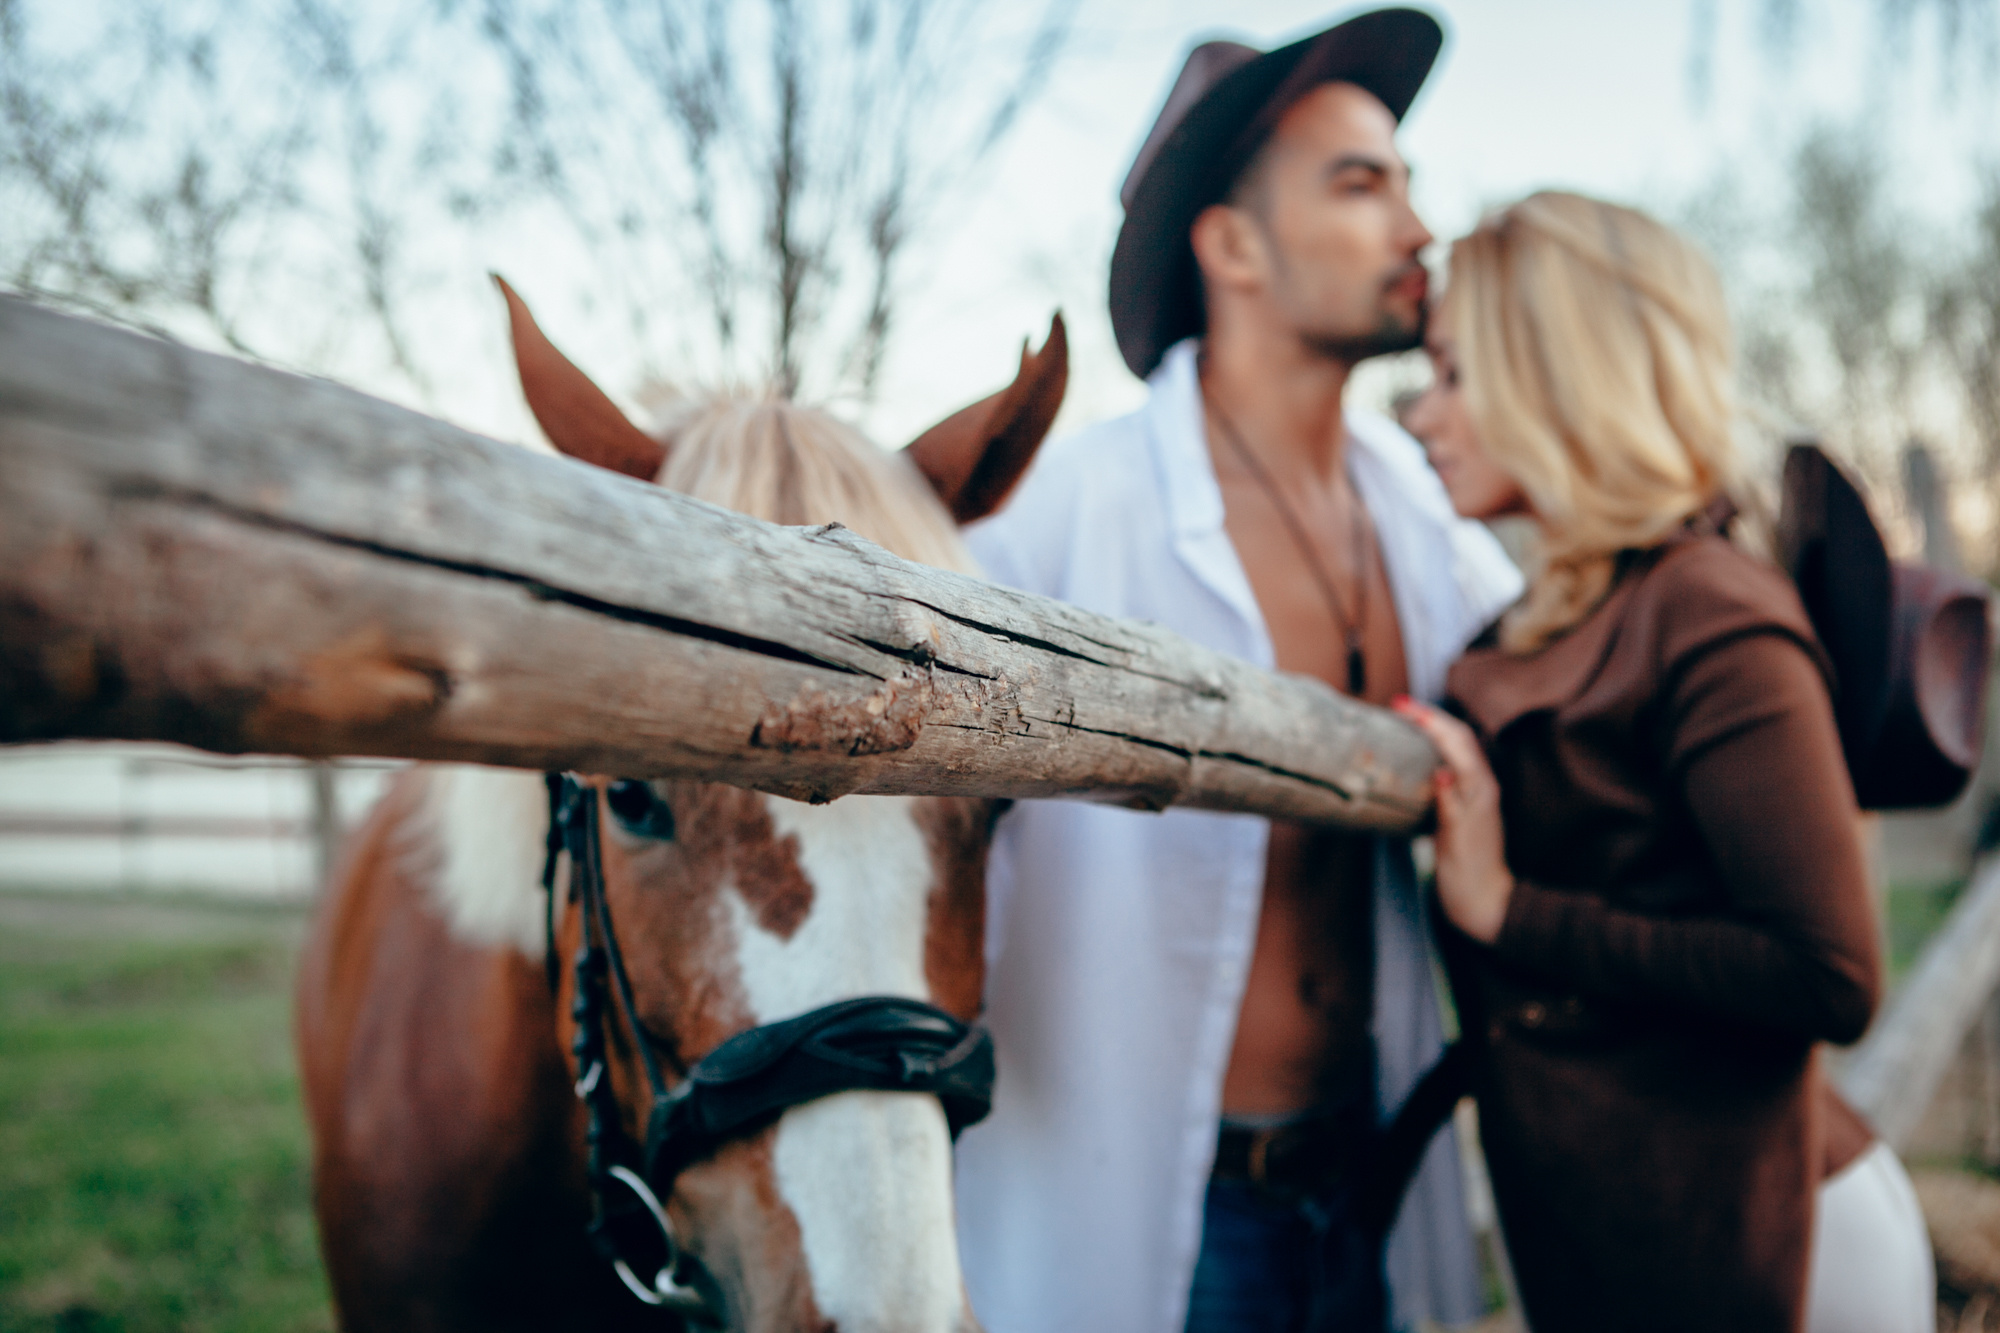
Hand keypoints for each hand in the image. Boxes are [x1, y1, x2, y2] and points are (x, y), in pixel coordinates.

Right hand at [1392, 697, 1514, 944]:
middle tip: (1399, 705)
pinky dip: (1436, 749)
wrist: (1485, 901)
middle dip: (1431, 716)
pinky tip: (1419, 753)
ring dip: (1435, 729)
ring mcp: (1476, 794)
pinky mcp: (1468, 804)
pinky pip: (1453, 765)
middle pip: (1459, 737)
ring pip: (1458, 748)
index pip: (1456, 742)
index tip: (1401, 705)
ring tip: (1406, 720)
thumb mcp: (1454, 842)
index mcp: (1480, 790)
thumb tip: (1441, 771)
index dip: (1429, 720)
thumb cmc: (1468, 875)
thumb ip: (1450, 805)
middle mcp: (1482, 786)